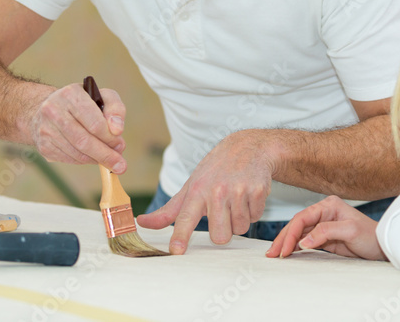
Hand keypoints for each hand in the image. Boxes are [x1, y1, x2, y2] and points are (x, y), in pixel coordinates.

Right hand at [28, 82, 125, 171]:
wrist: (48, 108)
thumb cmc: (82, 102)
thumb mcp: (102, 96)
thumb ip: (116, 109)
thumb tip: (117, 130)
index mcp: (71, 94)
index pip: (94, 123)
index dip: (109, 137)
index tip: (120, 145)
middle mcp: (54, 110)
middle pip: (84, 141)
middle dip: (105, 155)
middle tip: (120, 165)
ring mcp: (46, 129)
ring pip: (76, 153)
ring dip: (96, 159)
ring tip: (108, 159)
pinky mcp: (43, 146)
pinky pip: (69, 159)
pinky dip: (84, 161)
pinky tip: (92, 156)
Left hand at [137, 130, 274, 254]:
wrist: (249, 147)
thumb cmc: (215, 170)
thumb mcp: (191, 185)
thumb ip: (169, 210)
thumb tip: (142, 222)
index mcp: (196, 191)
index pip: (185, 218)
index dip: (181, 236)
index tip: (176, 251)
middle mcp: (216, 191)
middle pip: (220, 236)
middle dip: (223, 229)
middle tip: (222, 212)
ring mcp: (238, 191)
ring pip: (240, 229)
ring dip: (239, 219)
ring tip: (236, 199)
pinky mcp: (257, 192)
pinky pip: (255, 218)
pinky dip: (252, 210)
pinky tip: (248, 194)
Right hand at [265, 195, 386, 260]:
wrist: (383, 246)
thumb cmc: (370, 236)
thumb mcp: (350, 231)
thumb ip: (326, 232)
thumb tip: (304, 240)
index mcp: (328, 205)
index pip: (303, 217)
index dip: (291, 233)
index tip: (284, 249)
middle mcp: (324, 212)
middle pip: (297, 224)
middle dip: (284, 238)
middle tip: (272, 253)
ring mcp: (323, 225)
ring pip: (299, 233)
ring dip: (287, 243)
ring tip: (275, 254)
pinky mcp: (324, 237)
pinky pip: (305, 241)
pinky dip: (295, 247)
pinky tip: (287, 253)